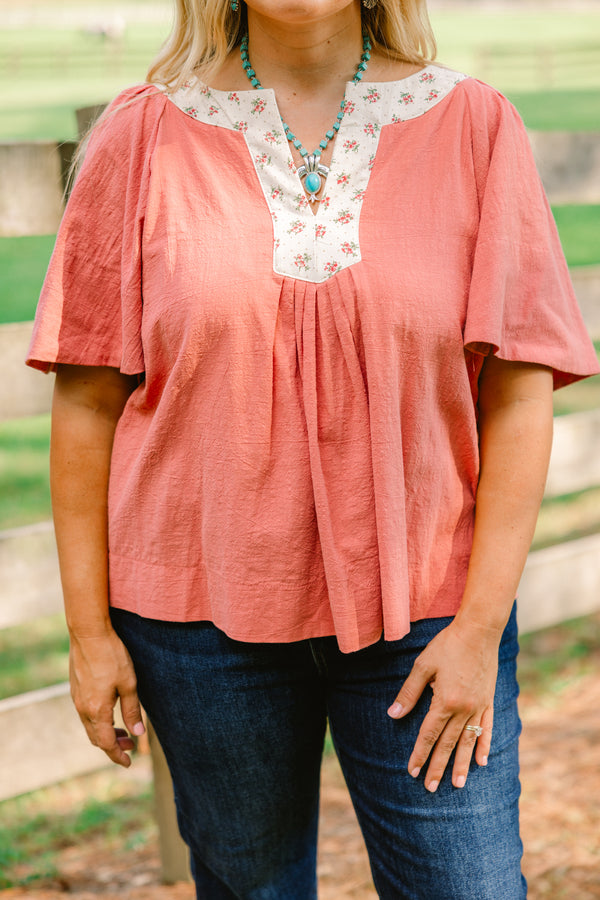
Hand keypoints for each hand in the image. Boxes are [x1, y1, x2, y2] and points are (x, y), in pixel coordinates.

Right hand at [69, 629, 144, 766]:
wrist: (89, 634)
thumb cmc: (112, 656)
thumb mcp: (128, 684)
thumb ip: (132, 710)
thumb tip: (137, 733)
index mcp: (97, 710)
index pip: (106, 743)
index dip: (117, 755)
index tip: (128, 763)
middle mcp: (83, 708)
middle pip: (96, 738)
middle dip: (113, 745)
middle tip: (130, 744)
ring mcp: (76, 698)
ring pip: (89, 726)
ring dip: (105, 732)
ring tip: (122, 730)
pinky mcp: (76, 688)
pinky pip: (85, 714)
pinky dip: (98, 720)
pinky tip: (110, 711)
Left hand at [387, 620, 500, 791]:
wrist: (479, 631)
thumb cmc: (447, 645)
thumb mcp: (423, 666)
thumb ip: (409, 693)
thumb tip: (393, 715)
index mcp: (445, 701)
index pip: (429, 734)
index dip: (419, 753)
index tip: (412, 771)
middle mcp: (463, 709)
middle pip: (448, 744)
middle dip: (438, 766)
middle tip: (430, 788)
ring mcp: (479, 707)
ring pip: (468, 742)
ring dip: (462, 765)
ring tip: (457, 785)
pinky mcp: (489, 701)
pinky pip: (486, 728)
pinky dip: (484, 745)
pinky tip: (482, 761)